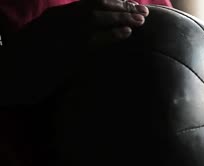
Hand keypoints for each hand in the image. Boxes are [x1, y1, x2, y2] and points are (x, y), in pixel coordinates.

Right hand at [2, 0, 148, 105]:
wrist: (11, 72)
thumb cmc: (28, 57)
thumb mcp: (46, 35)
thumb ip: (66, 28)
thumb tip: (88, 30)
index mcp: (58, 15)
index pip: (91, 2)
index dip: (113, 3)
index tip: (129, 4)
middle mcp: (62, 19)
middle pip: (98, 7)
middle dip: (123, 8)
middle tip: (143, 11)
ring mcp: (65, 33)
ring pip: (99, 19)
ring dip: (123, 18)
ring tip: (141, 19)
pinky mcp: (68, 50)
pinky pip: (95, 39)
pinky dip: (112, 34)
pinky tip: (127, 33)